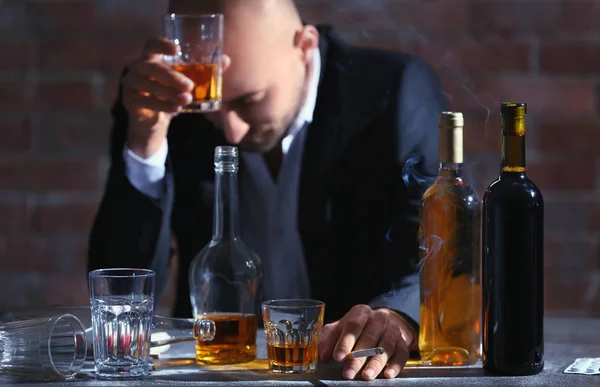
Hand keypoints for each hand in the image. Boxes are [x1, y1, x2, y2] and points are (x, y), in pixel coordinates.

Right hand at [121, 37, 193, 157]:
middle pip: (151, 66)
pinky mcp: (129, 99)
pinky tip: (176, 110)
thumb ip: (204, 72)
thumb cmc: (170, 95)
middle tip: (190, 87)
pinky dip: (162, 105)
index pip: (152, 44)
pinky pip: (145, 101)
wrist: (153, 121)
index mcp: (151, 58)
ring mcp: (130, 83)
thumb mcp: (185, 84)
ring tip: (186, 100)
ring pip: (148, 85)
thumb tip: (226, 60)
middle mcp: (138, 67)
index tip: (177, 50)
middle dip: (171, 76)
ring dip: (169, 93)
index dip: (162, 44)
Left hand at [318, 305, 415, 380]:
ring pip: (385, 347)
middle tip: (348, 373)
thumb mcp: (341, 327)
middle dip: (357, 358)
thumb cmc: (357, 327)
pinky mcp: (403, 342)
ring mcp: (392, 330)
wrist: (383, 322)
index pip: (353, 326)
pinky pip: (402, 354)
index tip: (337, 357)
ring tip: (366, 376)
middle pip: (369, 338)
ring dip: (376, 364)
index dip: (345, 342)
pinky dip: (396, 365)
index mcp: (360, 313)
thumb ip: (330, 339)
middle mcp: (378, 319)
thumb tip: (323, 355)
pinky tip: (388, 375)